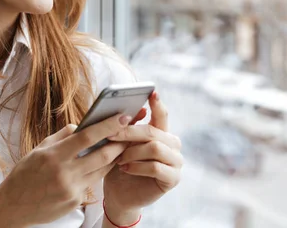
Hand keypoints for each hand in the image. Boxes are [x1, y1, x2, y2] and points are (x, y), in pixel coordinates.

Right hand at [0, 113, 132, 225]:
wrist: (14, 206)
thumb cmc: (25, 174)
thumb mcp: (39, 149)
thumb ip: (62, 137)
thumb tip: (82, 125)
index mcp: (54, 155)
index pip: (87, 137)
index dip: (107, 126)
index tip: (122, 117)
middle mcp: (65, 173)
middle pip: (102, 155)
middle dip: (119, 142)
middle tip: (129, 132)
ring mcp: (72, 189)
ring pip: (102, 170)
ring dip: (114, 157)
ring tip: (120, 146)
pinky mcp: (76, 201)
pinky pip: (93, 183)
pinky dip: (99, 172)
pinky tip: (102, 164)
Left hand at [103, 92, 182, 220]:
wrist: (120, 194)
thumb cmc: (120, 166)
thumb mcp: (121, 144)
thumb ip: (126, 129)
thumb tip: (123, 113)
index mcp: (161, 133)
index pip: (162, 114)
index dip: (157, 103)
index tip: (151, 92)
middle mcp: (173, 145)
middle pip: (152, 131)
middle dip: (129, 132)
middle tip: (110, 135)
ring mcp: (176, 162)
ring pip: (154, 148)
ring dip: (132, 152)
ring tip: (118, 158)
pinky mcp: (173, 178)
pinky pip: (156, 167)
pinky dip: (137, 167)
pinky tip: (125, 168)